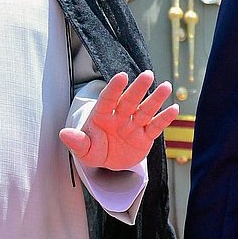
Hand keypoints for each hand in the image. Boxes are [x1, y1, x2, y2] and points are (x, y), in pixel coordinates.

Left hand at [60, 71, 177, 171]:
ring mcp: (134, 125)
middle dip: (138, 88)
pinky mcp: (145, 136)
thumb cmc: (94, 151)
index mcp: (102, 115)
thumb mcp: (83, 150)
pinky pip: (155, 126)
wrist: (108, 163)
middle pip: (129, 100)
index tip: (122, 76)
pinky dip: (164, 118)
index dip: (114, 88)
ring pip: (145, 110)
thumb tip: (63, 133)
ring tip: (165, 86)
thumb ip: (76, 142)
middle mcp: (119, 116)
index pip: (108, 99)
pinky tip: (174, 108)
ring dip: (155, 99)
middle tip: (147, 75)